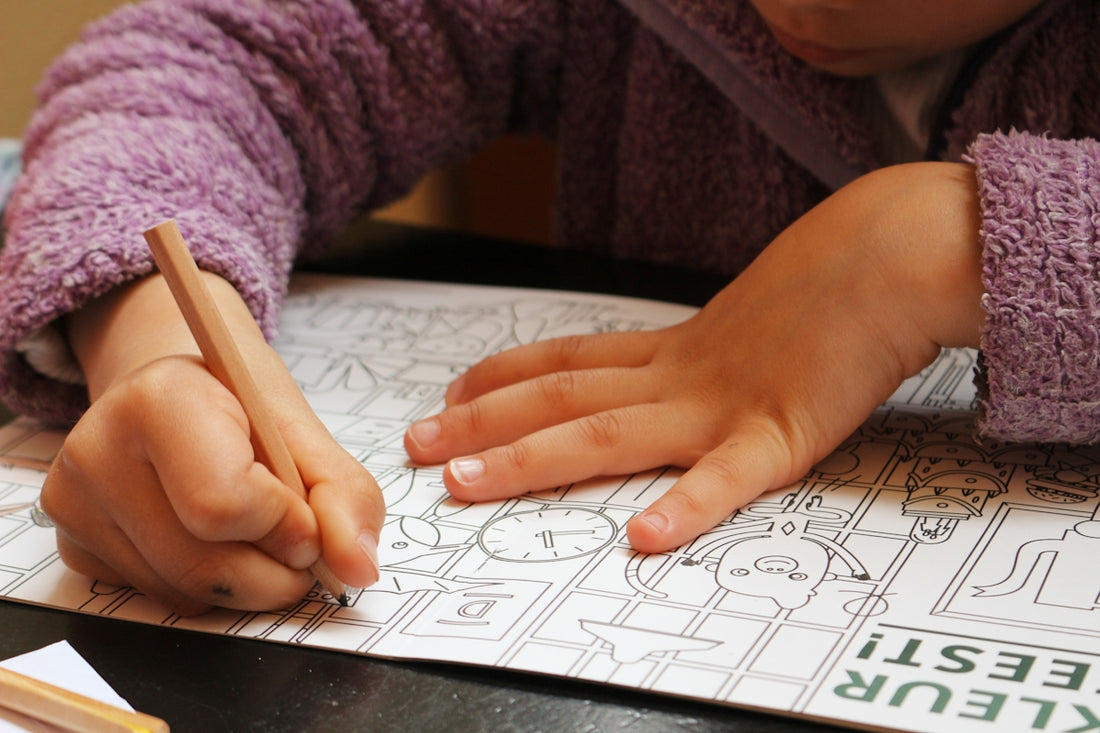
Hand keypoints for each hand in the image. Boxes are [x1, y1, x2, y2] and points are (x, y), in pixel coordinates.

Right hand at [43, 273, 382, 613]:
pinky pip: (160, 599)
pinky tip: (210, 539)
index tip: (305, 512)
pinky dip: (206, 587)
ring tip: (255, 533)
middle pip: (204, 565)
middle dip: (275, 571)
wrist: (175, 391)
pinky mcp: (73, 545)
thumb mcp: (303, 428)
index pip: (224, 505)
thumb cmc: (241, 403)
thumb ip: (343, 495)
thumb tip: (358, 568)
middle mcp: (98, 450)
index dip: (285, 525)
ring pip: (184, 593)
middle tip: (295, 541)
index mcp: (159, 399)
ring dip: (246, 584)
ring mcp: (74, 503)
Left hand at [405, 162, 984, 552]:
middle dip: (482, 424)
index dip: (504, 376)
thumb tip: (671, 371)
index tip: (452, 391)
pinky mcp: (783, 433)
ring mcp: (722, 404)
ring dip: (532, 461)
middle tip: (416, 445)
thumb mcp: (747, 315)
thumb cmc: (827, 283)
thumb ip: (705, 348)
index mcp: (674, 348)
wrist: (889, 255)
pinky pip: (729, 478)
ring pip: (608, 434)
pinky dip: (687, 506)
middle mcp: (679, 374)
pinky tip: (643, 538)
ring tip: (469, 484)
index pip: (569, 358)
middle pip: (561, 398)